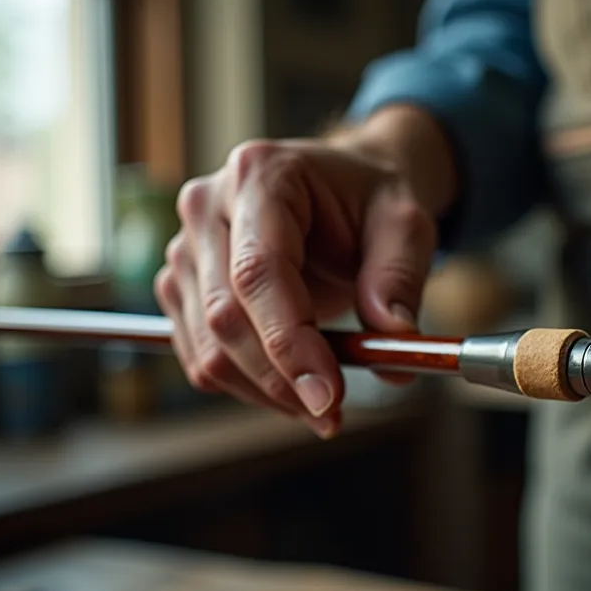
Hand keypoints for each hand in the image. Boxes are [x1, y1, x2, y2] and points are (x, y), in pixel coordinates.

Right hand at [155, 105, 455, 437]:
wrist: (349, 188)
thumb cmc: (374, 199)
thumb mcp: (407, 226)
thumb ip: (400, 279)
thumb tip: (395, 342)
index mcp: (261, 176)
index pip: (258, 273)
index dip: (289, 342)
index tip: (327, 395)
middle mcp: (206, 206)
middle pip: (225, 316)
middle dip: (280, 380)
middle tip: (333, 414)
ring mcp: (186, 247)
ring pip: (207, 347)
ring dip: (265, 391)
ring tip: (324, 406)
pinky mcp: (183, 286)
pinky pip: (201, 355)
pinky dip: (247, 386)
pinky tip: (293, 391)